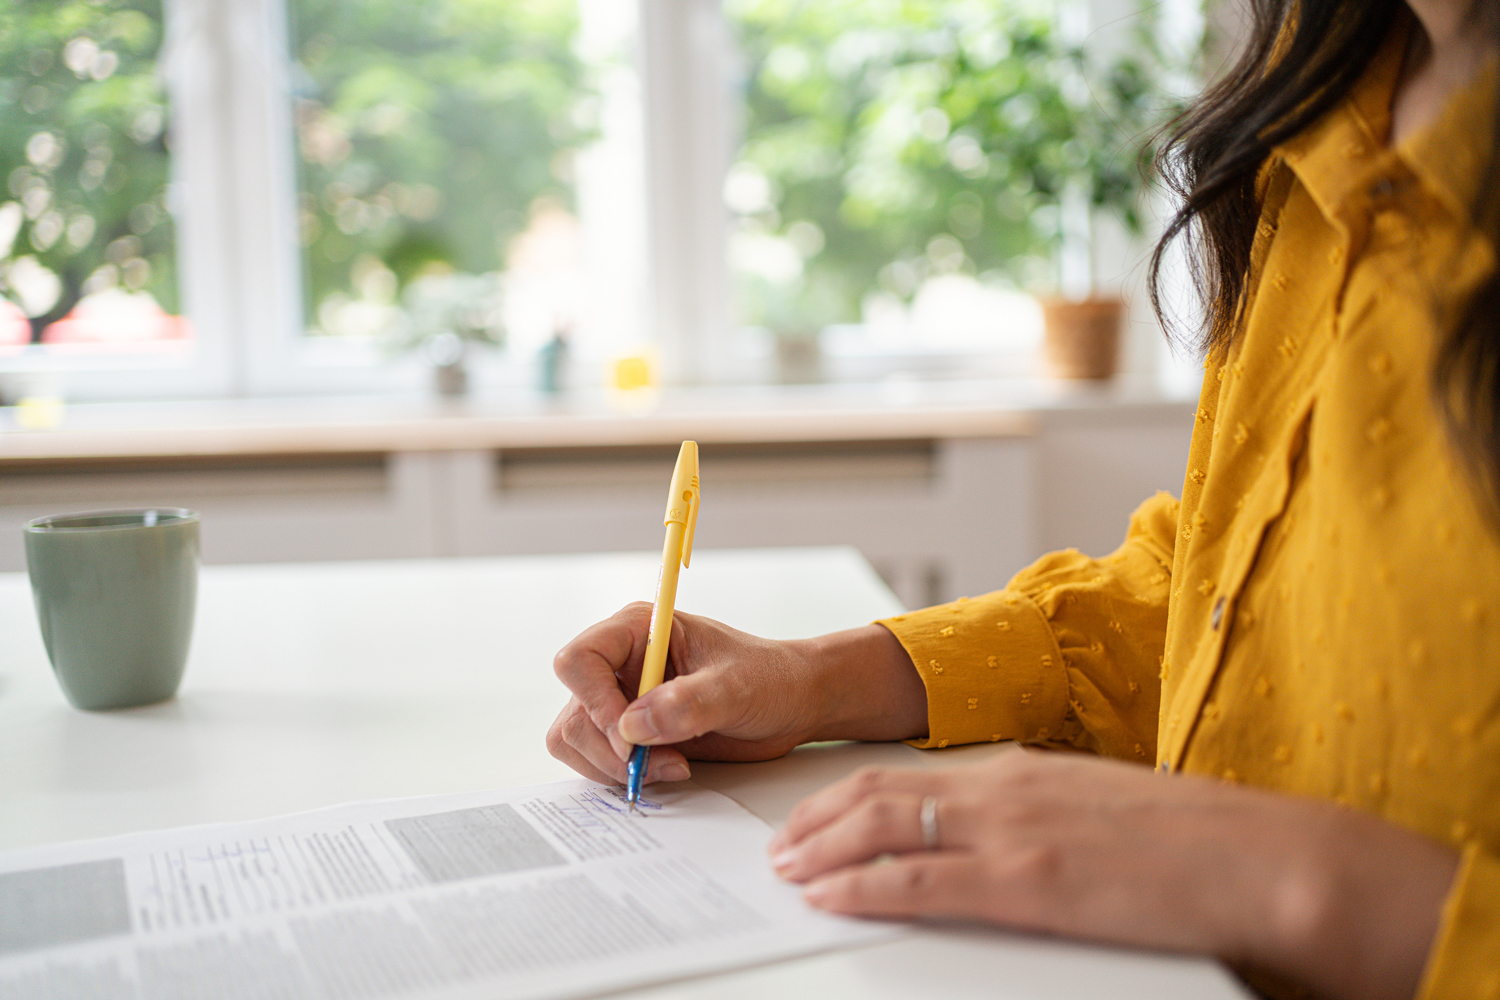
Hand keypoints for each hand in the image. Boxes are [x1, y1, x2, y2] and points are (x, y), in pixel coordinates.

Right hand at [546, 604, 925, 785]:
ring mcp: (620, 698)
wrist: (793, 703)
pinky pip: (594, 759)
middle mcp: (620, 662)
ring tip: (670, 766)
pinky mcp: (629, 733)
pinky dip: (619, 775)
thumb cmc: (771, 678)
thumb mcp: (737, 688)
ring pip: (575, 738)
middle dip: (609, 747)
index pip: (579, 659)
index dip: (594, 701)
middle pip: (575, 709)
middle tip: (660, 762)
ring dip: (613, 766)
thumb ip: (689, 703)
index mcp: (638, 629)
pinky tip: (667, 770)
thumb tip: (634, 725)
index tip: (630, 736)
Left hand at [768, 752, 1458, 999]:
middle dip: (817, 820)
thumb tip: (993, 829)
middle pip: (878, 795)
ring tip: (790, 870)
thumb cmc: (1192, 838)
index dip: (846, 796)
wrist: (1258, 857)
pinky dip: (863, 886)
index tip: (814, 815)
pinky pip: (919, 882)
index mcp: (1019, 769)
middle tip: (782, 846)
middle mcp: (1002, 788)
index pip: (905, 775)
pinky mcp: (1026, 881)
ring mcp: (1010, 831)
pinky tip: (832, 894)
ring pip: (884, 829)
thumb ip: (1036, 810)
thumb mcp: (1094, 805)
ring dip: (824, 850)